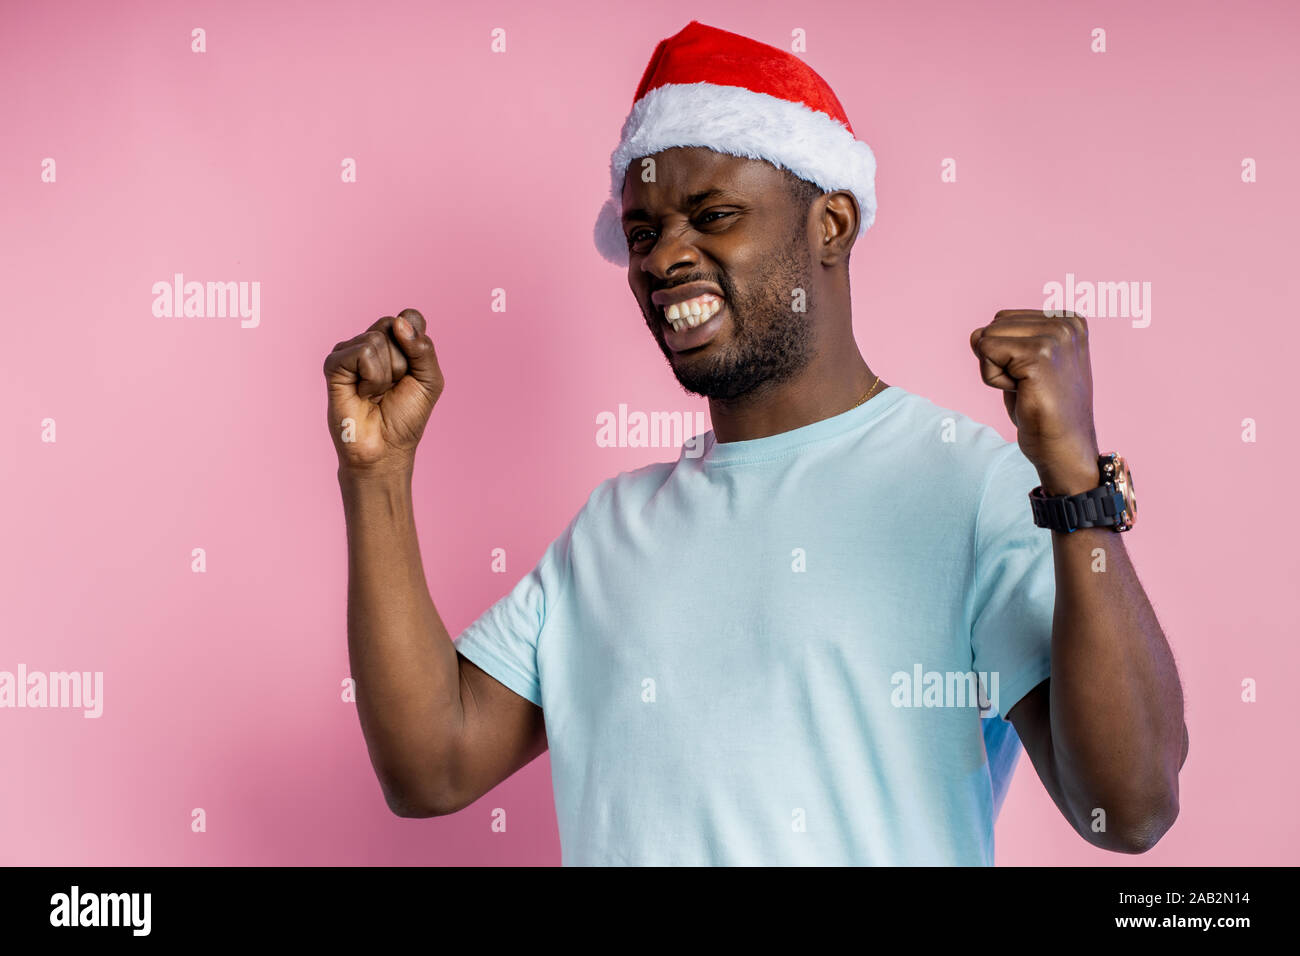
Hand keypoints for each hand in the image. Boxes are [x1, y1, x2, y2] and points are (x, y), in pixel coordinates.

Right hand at [323, 308, 443, 472]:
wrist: (385, 448)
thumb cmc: (406, 417)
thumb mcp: (429, 380)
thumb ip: (423, 348)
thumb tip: (399, 322)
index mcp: (395, 342)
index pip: (410, 317)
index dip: (416, 344)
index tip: (412, 373)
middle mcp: (371, 342)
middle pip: (393, 325)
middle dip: (402, 362)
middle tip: (394, 386)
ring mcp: (350, 351)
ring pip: (377, 339)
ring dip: (387, 374)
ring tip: (377, 393)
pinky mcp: (334, 364)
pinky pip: (362, 353)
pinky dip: (372, 378)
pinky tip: (363, 394)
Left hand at [970, 310, 1099, 493]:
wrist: (1064, 447)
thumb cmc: (1043, 410)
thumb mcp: (1026, 364)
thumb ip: (1006, 341)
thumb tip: (974, 334)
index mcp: (1067, 320)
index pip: (1003, 319)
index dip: (1005, 353)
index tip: (1032, 377)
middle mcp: (1065, 323)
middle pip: (993, 326)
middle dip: (997, 360)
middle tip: (1028, 386)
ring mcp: (1054, 336)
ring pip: (986, 338)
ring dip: (995, 370)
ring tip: (1027, 389)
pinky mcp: (1039, 354)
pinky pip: (986, 353)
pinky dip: (994, 379)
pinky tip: (1022, 393)